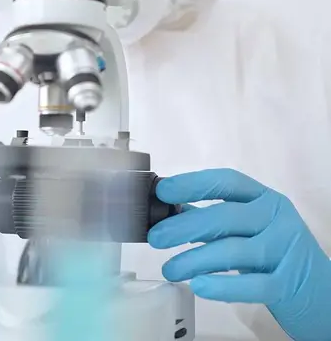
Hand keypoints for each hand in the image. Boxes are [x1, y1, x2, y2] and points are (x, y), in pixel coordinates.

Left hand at [148, 169, 330, 340]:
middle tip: (156, 238)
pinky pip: (252, 285)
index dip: (194, 183)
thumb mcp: (250, 227)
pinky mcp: (287, 284)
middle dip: (186, 225)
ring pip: (235, 251)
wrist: (320, 290)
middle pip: (226, 215)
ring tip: (170, 269)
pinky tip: (199, 286)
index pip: (228, 181)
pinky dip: (223, 286)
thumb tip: (168, 210)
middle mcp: (276, 218)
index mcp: (264, 198)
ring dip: (196, 259)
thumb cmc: (274, 252)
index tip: (164, 190)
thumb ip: (213, 217)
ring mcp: (284, 250)